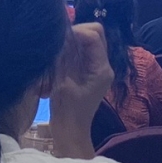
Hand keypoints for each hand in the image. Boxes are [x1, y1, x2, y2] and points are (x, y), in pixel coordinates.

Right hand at [48, 22, 113, 158]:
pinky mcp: (89, 71)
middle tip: (59, 42)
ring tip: (58, 49)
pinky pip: (83, 51)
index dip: (76, 31)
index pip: (94, 35)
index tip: (59, 38)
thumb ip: (63, 56)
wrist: (70, 131)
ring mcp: (97, 68)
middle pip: (95, 33)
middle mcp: (104, 65)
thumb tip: (61, 34)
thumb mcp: (61, 82)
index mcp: (102, 68)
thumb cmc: (66, 110)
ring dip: (73, 40)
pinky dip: (71, 49)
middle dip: (76, 32)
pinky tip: (59, 57)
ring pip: (89, 40)